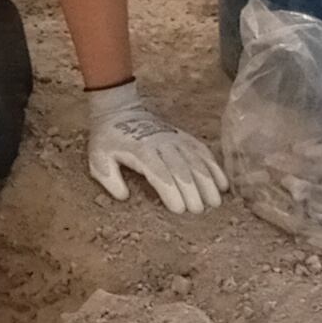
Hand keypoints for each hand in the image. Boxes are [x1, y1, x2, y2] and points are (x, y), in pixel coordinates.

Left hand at [84, 81, 227, 213]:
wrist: (120, 110)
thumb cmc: (108, 139)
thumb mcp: (98, 158)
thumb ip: (109, 178)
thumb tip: (123, 196)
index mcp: (141, 151)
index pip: (160, 173)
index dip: (171, 192)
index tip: (179, 210)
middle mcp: (162, 144)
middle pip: (182, 170)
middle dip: (193, 191)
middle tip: (199, 212)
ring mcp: (176, 139)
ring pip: (196, 162)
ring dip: (208, 182)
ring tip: (215, 203)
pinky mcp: (184, 138)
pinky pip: (203, 152)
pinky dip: (214, 168)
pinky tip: (223, 184)